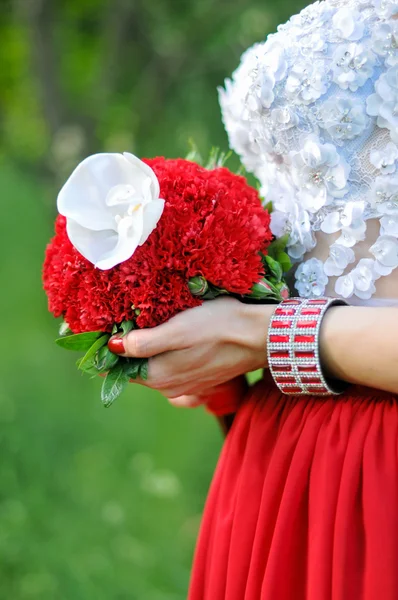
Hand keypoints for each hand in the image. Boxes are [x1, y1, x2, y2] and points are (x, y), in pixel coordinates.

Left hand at [109, 297, 273, 400]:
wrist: (259, 336)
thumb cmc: (217, 327)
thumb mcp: (177, 330)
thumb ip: (144, 343)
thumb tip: (113, 347)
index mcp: (157, 377)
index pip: (121, 365)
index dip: (115, 345)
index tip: (116, 323)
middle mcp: (168, 388)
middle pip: (138, 368)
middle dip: (133, 347)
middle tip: (135, 319)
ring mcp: (186, 387)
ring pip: (156, 369)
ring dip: (152, 350)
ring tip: (157, 326)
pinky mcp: (201, 381)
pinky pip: (175, 371)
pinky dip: (170, 358)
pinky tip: (177, 343)